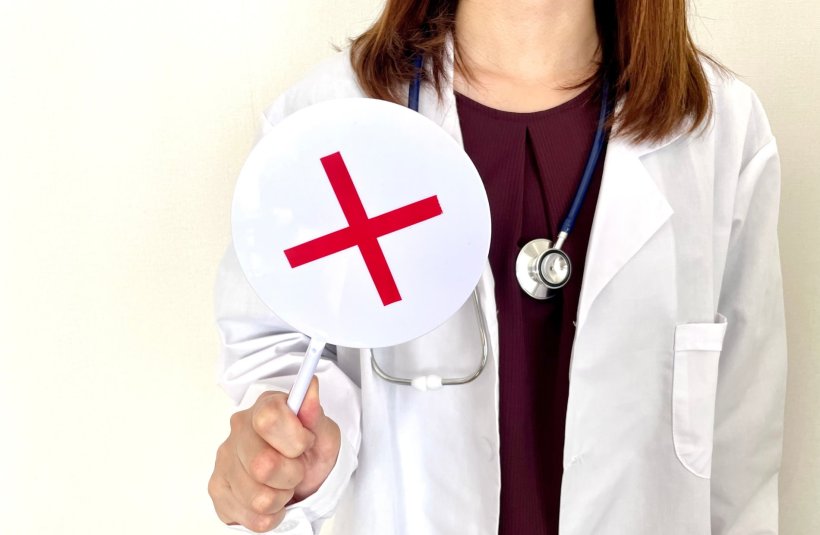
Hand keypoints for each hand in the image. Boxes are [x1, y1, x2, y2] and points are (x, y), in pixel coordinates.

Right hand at [208, 377, 340, 531]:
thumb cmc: (310, 453)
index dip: (294, 439)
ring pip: (258, 497)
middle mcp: (238, 430)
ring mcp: (224, 460)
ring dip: (282, 497)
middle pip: (263, 465)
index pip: (269, 418)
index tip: (305, 444)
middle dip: (292, 474)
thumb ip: (315, 415)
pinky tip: (272, 498)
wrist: (301, 481)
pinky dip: (271, 515)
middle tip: (297, 469)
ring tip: (284, 485)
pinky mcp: (218, 490)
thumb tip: (309, 387)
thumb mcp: (324, 435)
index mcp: (264, 408)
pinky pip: (252, 518)